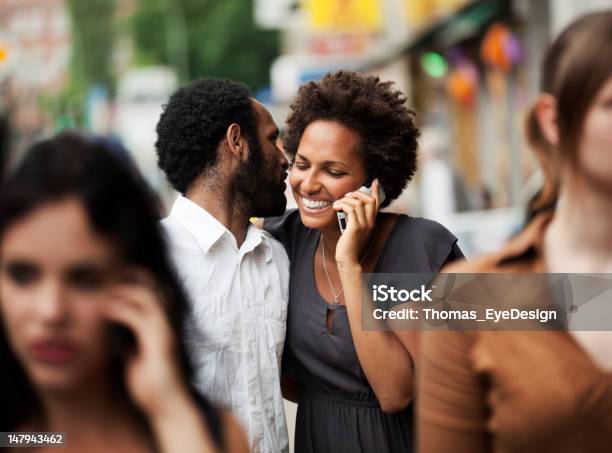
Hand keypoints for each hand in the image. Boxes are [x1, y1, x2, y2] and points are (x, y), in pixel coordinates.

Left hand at [100, 269, 189, 418]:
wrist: (168, 406)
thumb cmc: (153, 385)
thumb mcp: (137, 358)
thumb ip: (131, 343)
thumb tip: (116, 336)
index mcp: (164, 325)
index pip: (154, 291)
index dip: (137, 280)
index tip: (115, 276)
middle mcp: (169, 323)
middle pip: (152, 286)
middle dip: (130, 277)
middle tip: (107, 273)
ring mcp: (165, 330)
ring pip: (146, 296)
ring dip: (122, 290)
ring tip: (103, 291)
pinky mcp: (159, 341)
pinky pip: (137, 316)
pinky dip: (119, 309)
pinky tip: (105, 311)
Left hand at [332, 179, 379, 266]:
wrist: (348, 259)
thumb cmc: (349, 245)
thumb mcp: (354, 229)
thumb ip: (354, 219)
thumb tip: (348, 208)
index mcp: (371, 222)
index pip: (376, 203)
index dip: (375, 191)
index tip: (374, 181)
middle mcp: (370, 223)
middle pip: (369, 200)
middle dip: (357, 193)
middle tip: (346, 196)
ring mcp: (364, 225)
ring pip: (358, 203)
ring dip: (345, 200)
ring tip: (337, 204)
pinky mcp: (355, 227)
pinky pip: (350, 209)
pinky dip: (342, 205)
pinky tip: (335, 208)